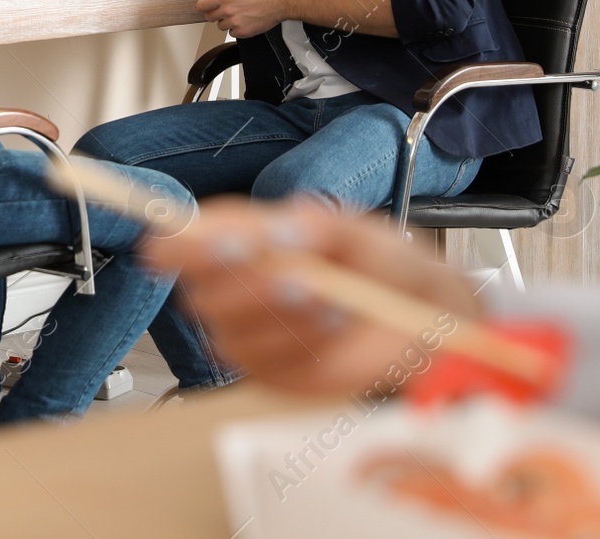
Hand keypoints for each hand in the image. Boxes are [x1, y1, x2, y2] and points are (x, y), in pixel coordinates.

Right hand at [144, 198, 480, 396]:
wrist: (416, 314)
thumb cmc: (376, 263)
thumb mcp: (349, 229)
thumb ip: (307, 226)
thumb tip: (273, 232)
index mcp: (244, 241)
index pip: (193, 239)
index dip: (183, 244)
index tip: (188, 246)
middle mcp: (235, 288)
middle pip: (202, 295)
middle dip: (245, 287)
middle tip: (296, 275)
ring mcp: (249, 334)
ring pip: (233, 335)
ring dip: (284, 319)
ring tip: (334, 300)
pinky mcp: (271, 372)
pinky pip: (267, 367)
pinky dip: (303, 347)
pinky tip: (336, 326)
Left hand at [196, 0, 287, 36]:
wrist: (279, 2)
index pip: (201, 5)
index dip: (204, 5)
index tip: (207, 6)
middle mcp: (228, 10)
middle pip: (209, 17)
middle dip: (215, 13)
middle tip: (226, 9)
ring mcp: (235, 22)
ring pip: (220, 26)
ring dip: (226, 21)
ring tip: (239, 13)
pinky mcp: (242, 32)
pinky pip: (231, 33)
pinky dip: (236, 28)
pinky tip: (245, 20)